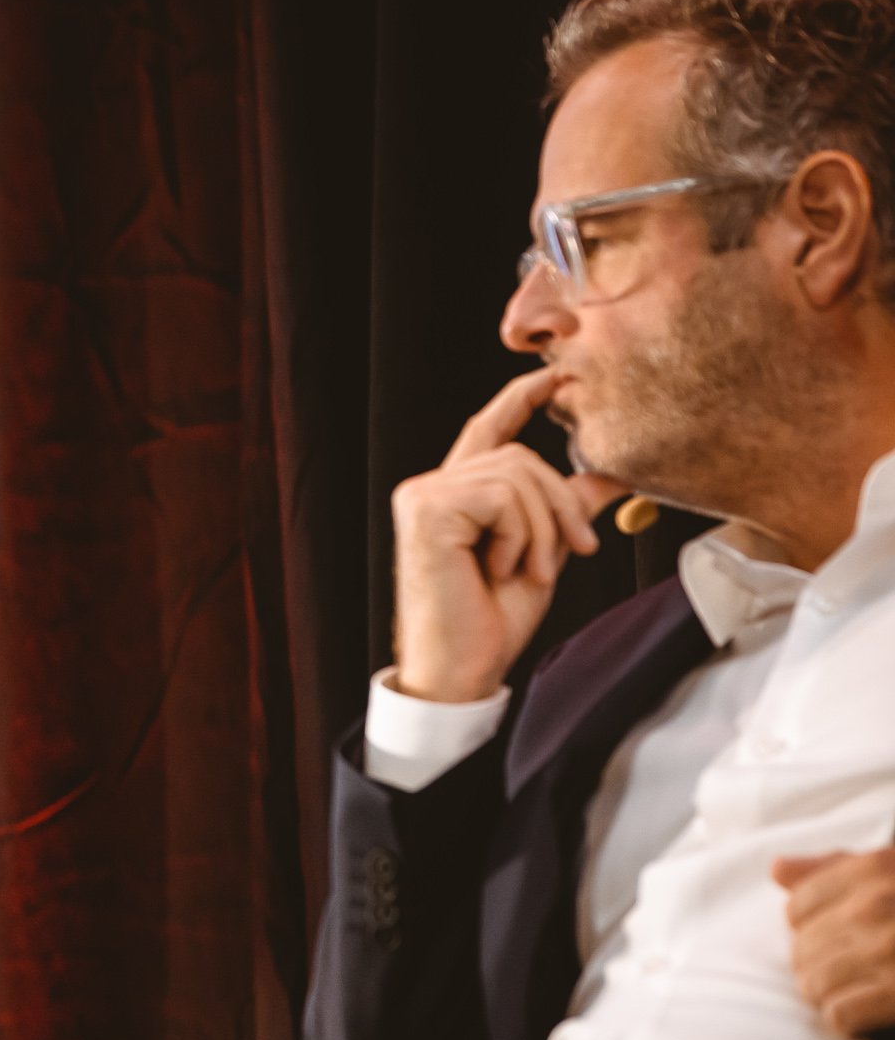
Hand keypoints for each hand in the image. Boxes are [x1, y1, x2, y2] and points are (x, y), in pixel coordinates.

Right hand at [391, 367, 626, 702]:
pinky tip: (501, 567)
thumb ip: (567, 507)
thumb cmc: (491, 620)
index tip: (560, 371)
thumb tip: (616, 473)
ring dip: (543, 527)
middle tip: (579, 551)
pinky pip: (502, 495)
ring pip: (517, 473)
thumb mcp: (544, 552)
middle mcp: (432, 487)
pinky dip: (520, 535)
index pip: (490, 428)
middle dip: (561, 504)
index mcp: (455, 495)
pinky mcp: (426, 509)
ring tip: (528, 570)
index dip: (523, 396)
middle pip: (521, 456)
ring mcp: (423, 496)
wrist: (460, 668)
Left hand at [776, 850, 894, 1037]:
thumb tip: (778, 871)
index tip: (846, 944)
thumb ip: (839, 869)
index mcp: (876, 869)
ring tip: (866, 998)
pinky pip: (840, 1016)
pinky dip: (851, 1025)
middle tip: (859, 980)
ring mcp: (892, 949)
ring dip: (835, 998)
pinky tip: (874, 1020)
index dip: (817, 933)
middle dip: (823, 971)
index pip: (798, 909)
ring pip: (813, 984)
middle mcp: (879, 903)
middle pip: (802, 951)